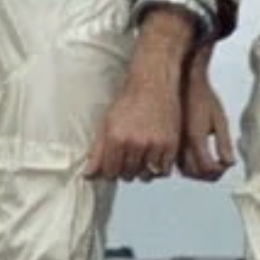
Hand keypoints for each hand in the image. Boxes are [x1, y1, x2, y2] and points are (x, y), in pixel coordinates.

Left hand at [84, 8, 191, 181]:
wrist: (154, 83)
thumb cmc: (129, 101)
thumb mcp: (107, 123)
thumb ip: (97, 152)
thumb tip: (88, 176)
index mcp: (116, 138)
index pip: (109, 173)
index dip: (110, 170)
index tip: (114, 163)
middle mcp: (134, 144)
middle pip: (127, 175)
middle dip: (126, 169)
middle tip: (128, 154)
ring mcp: (154, 146)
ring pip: (146, 175)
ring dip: (142, 170)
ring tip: (142, 154)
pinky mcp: (171, 146)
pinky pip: (163, 171)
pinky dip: (158, 168)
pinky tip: (154, 155)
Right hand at [178, 73, 234, 180]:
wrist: (185, 81)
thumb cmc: (203, 96)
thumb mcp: (219, 119)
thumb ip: (224, 143)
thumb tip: (229, 162)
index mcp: (195, 138)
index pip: (208, 168)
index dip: (220, 170)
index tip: (227, 163)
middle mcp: (181, 143)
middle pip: (196, 173)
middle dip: (211, 174)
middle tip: (222, 166)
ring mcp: (173, 143)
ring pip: (185, 171)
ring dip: (199, 172)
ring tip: (212, 164)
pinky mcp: (169, 141)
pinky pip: (178, 162)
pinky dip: (189, 165)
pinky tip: (198, 156)